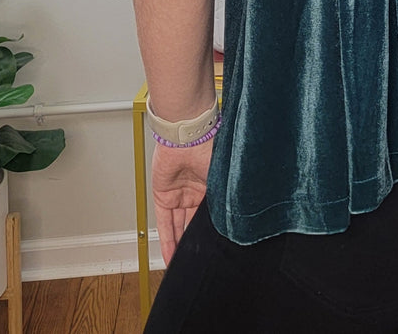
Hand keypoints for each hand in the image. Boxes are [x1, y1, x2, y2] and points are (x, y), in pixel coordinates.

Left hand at [151, 138, 213, 263]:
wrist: (187, 135)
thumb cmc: (209, 146)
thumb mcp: (223, 176)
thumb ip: (225, 198)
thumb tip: (234, 220)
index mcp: (213, 184)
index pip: (212, 213)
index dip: (212, 230)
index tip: (216, 247)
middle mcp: (196, 190)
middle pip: (194, 222)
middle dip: (195, 239)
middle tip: (198, 259)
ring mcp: (179, 194)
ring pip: (179, 225)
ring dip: (180, 244)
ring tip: (184, 263)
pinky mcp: (163, 196)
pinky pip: (164, 223)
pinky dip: (166, 240)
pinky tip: (170, 255)